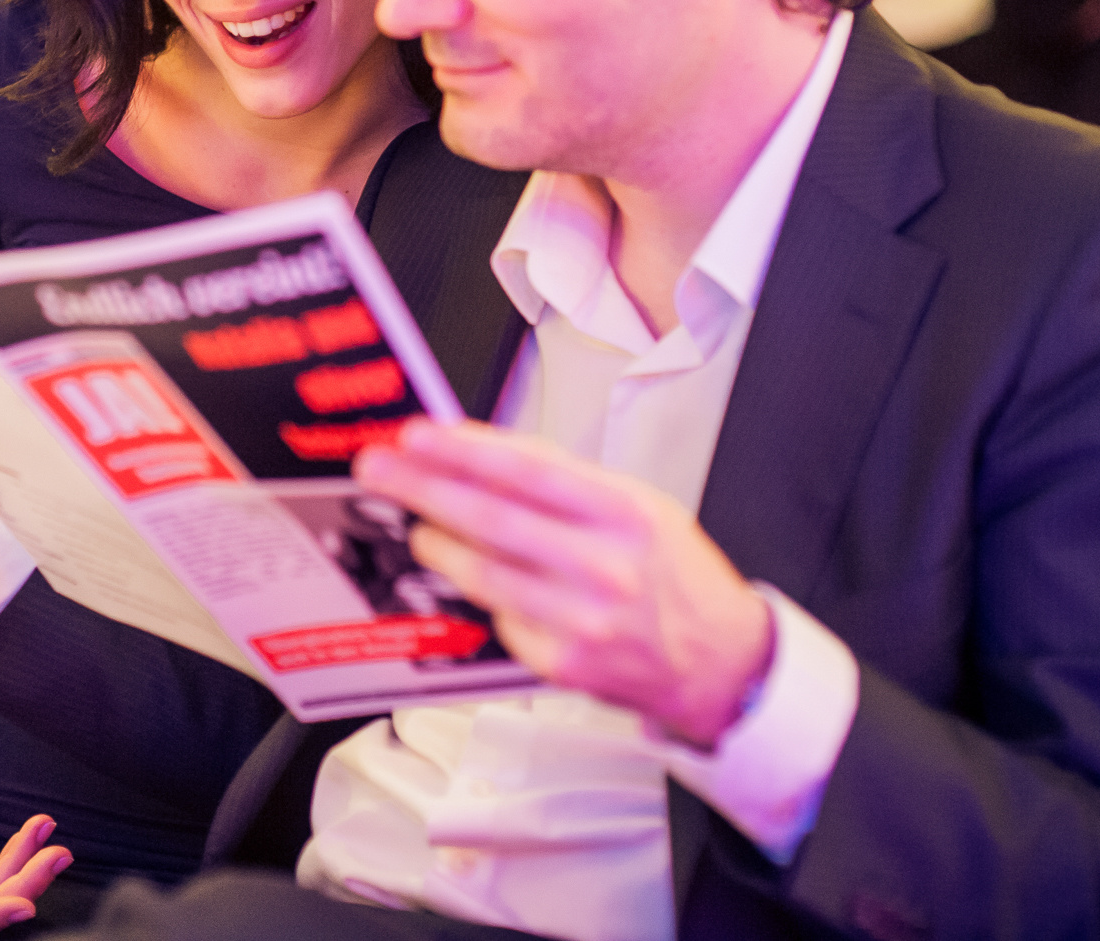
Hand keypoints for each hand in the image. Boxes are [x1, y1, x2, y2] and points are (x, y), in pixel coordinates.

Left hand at [355, 421, 774, 748]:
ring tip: (416, 524)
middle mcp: (605, 566)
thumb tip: (481, 455)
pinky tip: (468, 579)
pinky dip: (480, 594)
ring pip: (484, 573)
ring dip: (438, 544)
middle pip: (493, 519)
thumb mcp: (639, 507)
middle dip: (425, 489)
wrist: (720, 663)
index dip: (464, 450)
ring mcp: (582, 620)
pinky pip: (500, 618)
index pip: (528, 471)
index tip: (417, 436)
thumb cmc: (673, 576)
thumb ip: (565, 484)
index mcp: (626, 512)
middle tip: (379, 469)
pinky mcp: (564, 663)